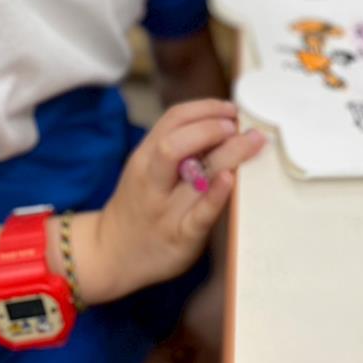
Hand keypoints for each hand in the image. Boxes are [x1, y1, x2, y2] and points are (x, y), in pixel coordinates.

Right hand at [95, 99, 264, 301]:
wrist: (111, 254)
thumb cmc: (139, 205)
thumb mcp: (146, 168)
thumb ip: (175, 147)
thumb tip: (222, 125)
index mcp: (145, 157)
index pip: (173, 119)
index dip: (206, 108)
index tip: (230, 108)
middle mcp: (152, 180)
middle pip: (176, 144)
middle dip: (210, 128)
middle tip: (237, 125)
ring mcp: (165, 211)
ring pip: (193, 176)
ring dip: (227, 154)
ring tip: (251, 142)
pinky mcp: (181, 239)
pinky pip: (199, 216)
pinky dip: (216, 196)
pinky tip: (230, 180)